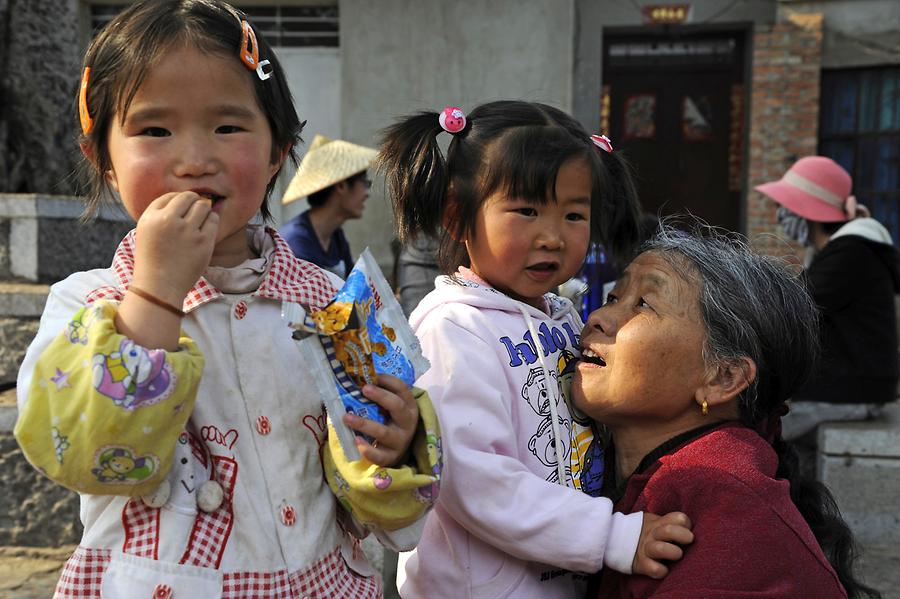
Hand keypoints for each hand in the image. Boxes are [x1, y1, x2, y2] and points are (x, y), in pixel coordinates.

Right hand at [131, 191, 218, 305]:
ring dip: (204, 210)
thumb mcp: (147, 233)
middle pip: (188, 197)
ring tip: (200, 219)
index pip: (168, 196)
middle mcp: (168, 221)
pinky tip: (206, 229)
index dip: (177, 201)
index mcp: (150, 218)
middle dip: (193, 202)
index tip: (181, 210)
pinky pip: (213, 220)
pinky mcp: (204, 242)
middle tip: (194, 211)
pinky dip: (211, 221)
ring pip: (203, 206)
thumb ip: (160, 215)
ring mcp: (187, 231)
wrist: (159, 287)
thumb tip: (184, 198)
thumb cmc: (153, 260)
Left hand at [343, 374, 418, 466]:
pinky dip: (368, 450)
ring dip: (364, 424)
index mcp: (408, 405)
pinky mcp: (391, 456)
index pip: (402, 388)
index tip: (373, 375)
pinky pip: (380, 455)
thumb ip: (377, 396)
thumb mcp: (389, 408)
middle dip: (381, 396)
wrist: (397, 450)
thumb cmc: (390, 421)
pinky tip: (356, 441)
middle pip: (397, 406)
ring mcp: (400, 440)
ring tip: (347, 417)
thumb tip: (355, 379)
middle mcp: (407, 422)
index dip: (389, 380)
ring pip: (384, 432)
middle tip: (364, 389)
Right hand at [632, 511, 693, 578]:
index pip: (678, 518)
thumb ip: (670, 523)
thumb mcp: (656, 522)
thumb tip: (692, 529)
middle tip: (688, 540)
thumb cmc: (648, 533)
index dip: (686, 524)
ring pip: (660, 549)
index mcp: (658, 523)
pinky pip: (654, 569)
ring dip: (673, 552)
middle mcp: (652, 534)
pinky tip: (665, 569)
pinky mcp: (641, 564)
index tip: (687, 530)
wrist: (619, 541)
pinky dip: (662, 570)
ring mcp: (646, 549)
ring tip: (677, 554)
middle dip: (683, 536)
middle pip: (668, 531)